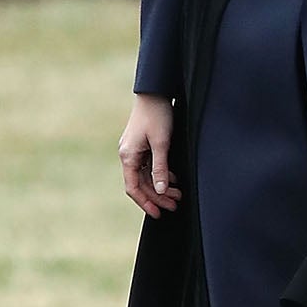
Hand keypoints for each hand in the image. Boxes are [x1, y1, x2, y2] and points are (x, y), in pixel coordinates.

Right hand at [120, 94, 182, 216]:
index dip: (146, 203)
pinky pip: (149, 166)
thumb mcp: (161, 144)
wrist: (155, 92)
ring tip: (178, 194)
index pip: (134, 188)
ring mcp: (135, 150)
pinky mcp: (142, 145)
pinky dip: (161, 174)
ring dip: (161, 186)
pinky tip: (173, 179)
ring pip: (146, 176)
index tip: (159, 214)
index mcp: (128, 156)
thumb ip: (160, 168)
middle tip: (175, 205)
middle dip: (158, 197)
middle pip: (141, 184)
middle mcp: (128, 155)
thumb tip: (160, 191)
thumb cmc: (157, 115)